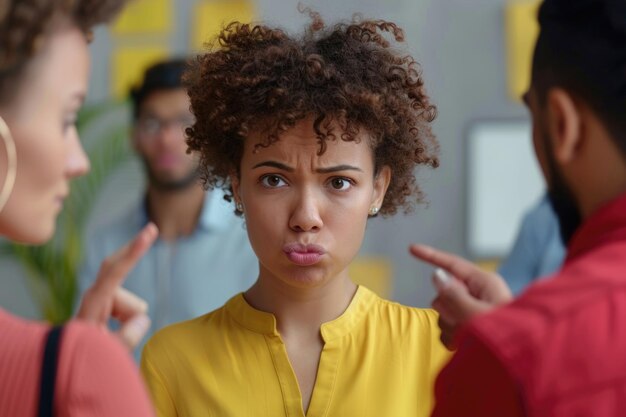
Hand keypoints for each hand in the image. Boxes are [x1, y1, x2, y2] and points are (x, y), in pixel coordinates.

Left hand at [77, 223, 157, 349]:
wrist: (67, 366)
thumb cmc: (84, 359)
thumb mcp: (106, 354)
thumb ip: (127, 338)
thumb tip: (143, 318)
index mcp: (93, 304)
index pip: (115, 271)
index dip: (133, 252)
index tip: (147, 234)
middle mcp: (95, 297)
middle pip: (119, 267)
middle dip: (133, 252)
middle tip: (151, 229)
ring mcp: (100, 300)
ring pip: (132, 301)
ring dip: (130, 317)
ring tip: (113, 339)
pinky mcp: (106, 306)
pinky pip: (131, 308)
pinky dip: (129, 318)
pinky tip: (116, 332)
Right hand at [409, 244, 512, 348]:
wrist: (519, 363)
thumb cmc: (506, 337)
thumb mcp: (475, 314)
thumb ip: (453, 295)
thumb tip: (437, 275)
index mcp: (484, 283)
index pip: (452, 264)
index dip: (430, 255)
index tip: (411, 248)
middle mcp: (478, 294)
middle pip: (444, 292)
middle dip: (446, 309)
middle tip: (461, 321)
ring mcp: (474, 310)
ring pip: (444, 312)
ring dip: (450, 326)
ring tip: (467, 338)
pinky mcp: (471, 327)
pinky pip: (448, 327)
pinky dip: (452, 337)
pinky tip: (463, 346)